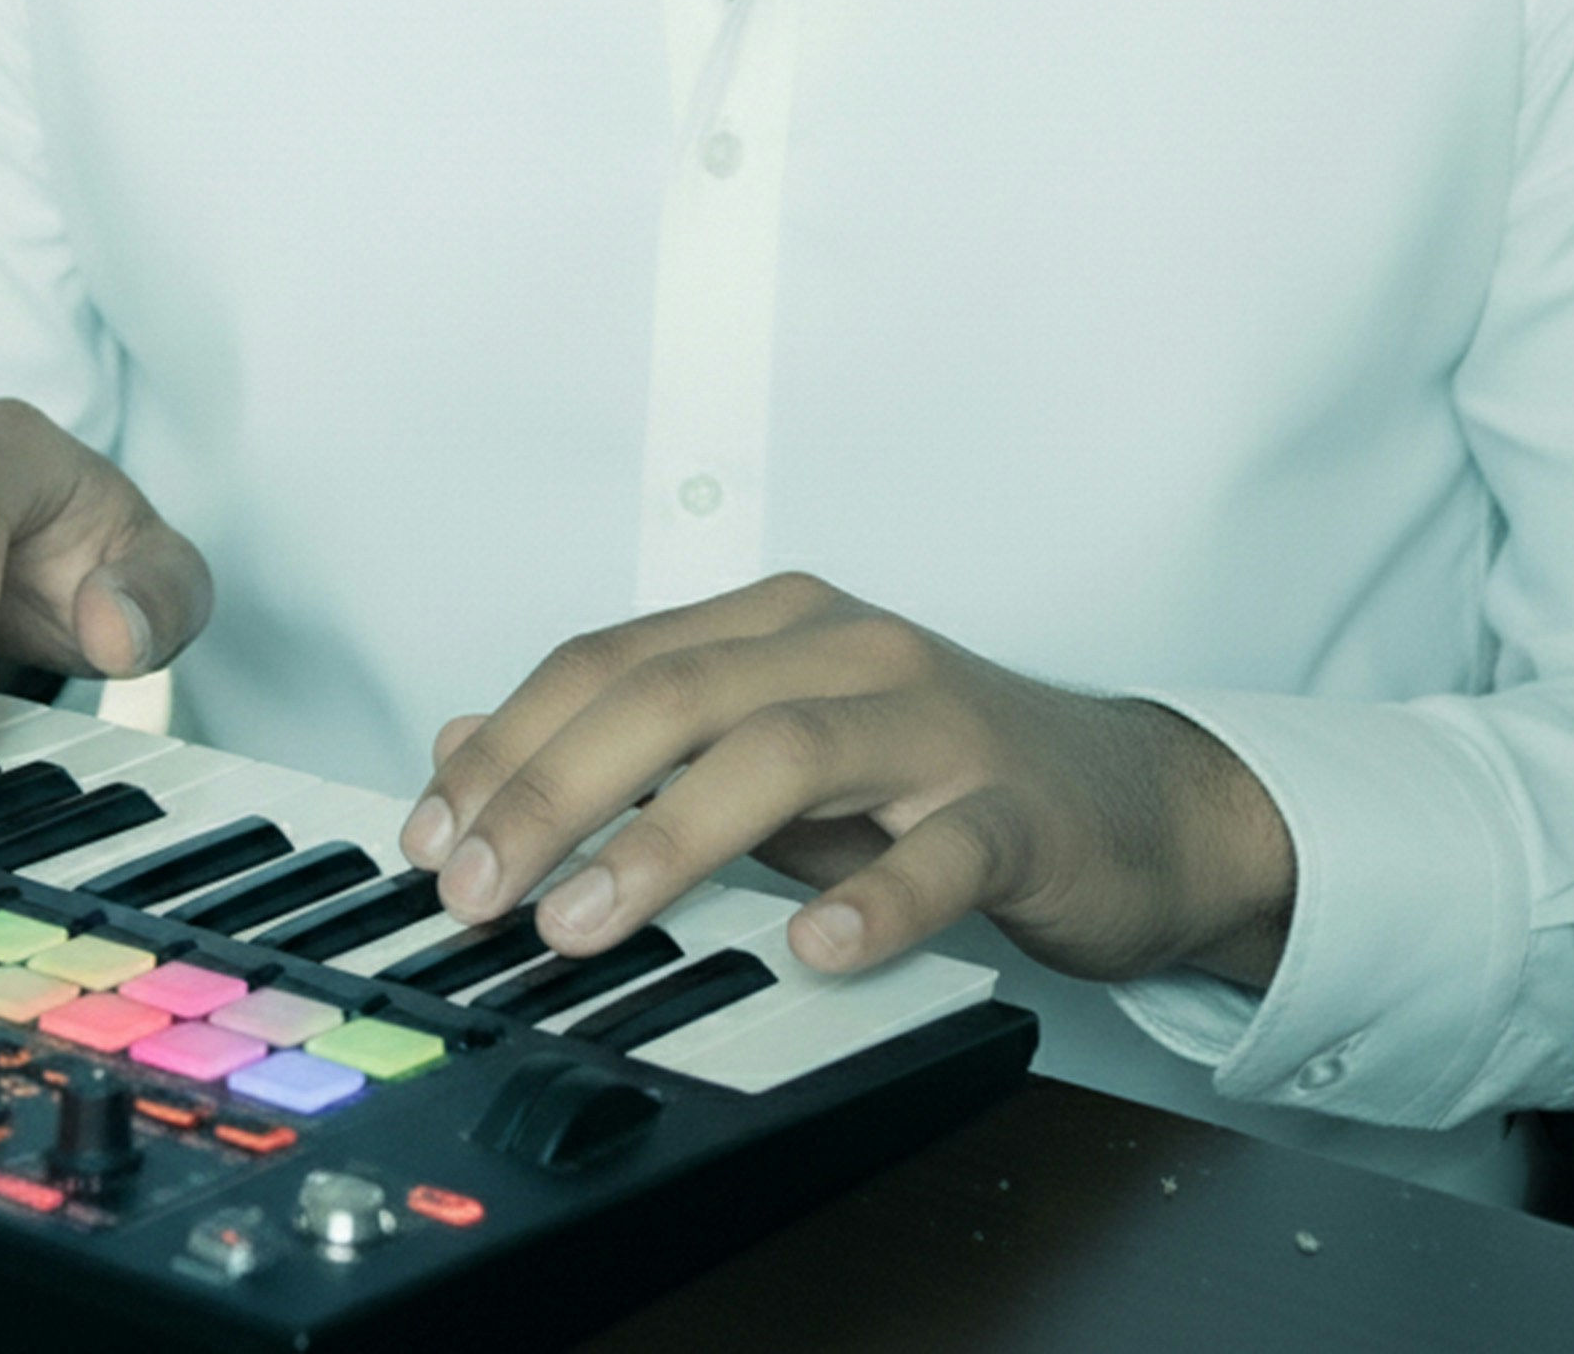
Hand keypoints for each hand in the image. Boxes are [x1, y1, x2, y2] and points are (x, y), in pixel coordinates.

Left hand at [399, 573, 1295, 989]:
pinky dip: (872, 899)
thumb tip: (463, 750)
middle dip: (551, 792)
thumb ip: (628, 752)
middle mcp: (839, 648)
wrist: (1139, 805)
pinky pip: (941, 851)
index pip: (603, 663)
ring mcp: (932, 721)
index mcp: (768, 625)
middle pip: (666, 697)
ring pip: (778, 753)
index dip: (507, 745)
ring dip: (666, 840)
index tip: (433, 834)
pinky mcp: (1017, 808)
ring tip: (585, 921)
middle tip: (478, 887)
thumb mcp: (762, 752)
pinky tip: (815, 947)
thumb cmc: (935, 779)